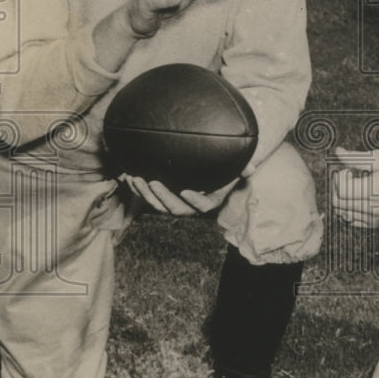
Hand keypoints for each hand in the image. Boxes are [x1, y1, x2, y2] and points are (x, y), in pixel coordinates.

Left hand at [121, 175, 238, 214]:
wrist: (206, 174)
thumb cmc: (222, 173)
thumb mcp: (234, 171)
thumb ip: (242, 169)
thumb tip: (251, 169)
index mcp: (209, 202)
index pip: (203, 206)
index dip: (194, 201)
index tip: (185, 191)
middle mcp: (190, 207)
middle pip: (176, 208)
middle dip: (162, 196)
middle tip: (153, 182)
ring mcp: (173, 204)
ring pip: (158, 206)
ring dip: (145, 194)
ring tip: (136, 178)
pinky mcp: (160, 199)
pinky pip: (147, 198)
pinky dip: (136, 189)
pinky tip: (128, 176)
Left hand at [331, 146, 378, 228]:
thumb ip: (355, 158)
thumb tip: (338, 152)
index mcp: (372, 192)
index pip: (340, 191)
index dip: (339, 178)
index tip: (348, 170)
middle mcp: (372, 209)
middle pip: (338, 203)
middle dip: (337, 187)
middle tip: (349, 176)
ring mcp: (373, 219)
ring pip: (342, 213)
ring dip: (343, 198)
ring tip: (356, 186)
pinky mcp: (375, 224)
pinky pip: (351, 219)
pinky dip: (349, 208)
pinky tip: (360, 196)